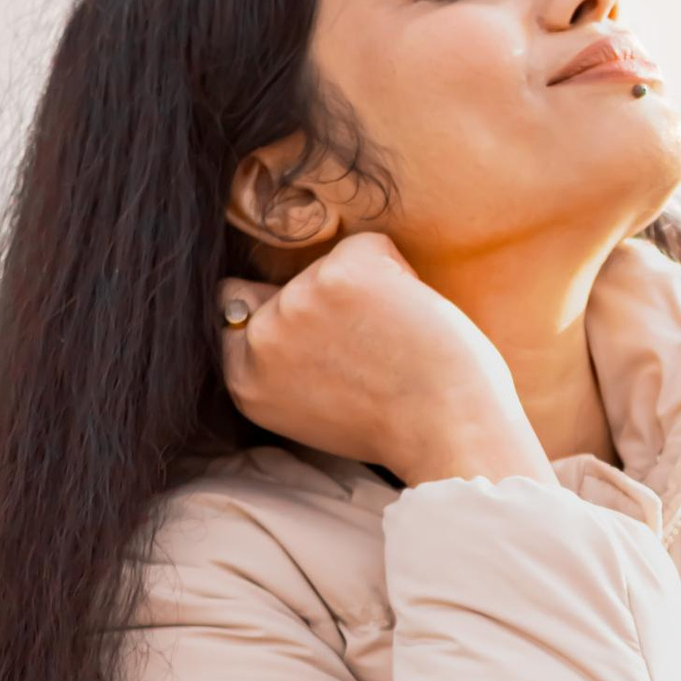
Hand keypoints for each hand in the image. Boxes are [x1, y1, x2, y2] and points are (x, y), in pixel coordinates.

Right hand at [219, 233, 547, 486]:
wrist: (449, 433)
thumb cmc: (402, 428)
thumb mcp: (313, 408)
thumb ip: (286, 364)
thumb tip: (284, 305)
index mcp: (245, 380)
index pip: (231, 307)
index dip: (273, 307)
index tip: (317, 329)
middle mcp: (261, 340)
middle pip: (290, 284)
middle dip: (330, 303)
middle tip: (374, 348)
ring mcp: (297, 301)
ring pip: (332, 263)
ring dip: (370, 290)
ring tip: (398, 343)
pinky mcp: (341, 273)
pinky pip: (372, 246)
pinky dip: (401, 272)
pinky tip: (413, 318)